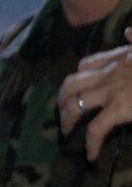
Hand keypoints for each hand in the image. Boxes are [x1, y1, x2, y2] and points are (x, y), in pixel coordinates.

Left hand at [59, 30, 131, 159]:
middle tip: (64, 114)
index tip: (76, 90)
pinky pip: (95, 128)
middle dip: (62, 100)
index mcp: (119, 58)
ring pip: (74, 104)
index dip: (77, 79)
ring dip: (66, 119)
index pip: (86, 64)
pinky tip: (92, 155)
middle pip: (70, 84)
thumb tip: (128, 32)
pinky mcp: (119, 108)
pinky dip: (90, 144)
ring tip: (68, 132)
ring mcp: (111, 90)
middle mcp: (109, 72)